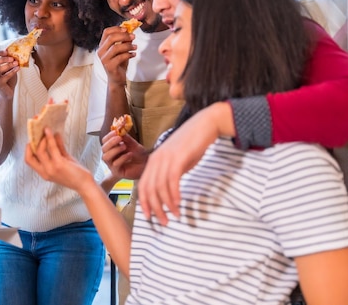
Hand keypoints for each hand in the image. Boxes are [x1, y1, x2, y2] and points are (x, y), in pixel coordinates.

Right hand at [0, 50, 17, 98]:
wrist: (8, 93)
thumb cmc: (8, 80)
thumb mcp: (7, 69)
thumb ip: (8, 62)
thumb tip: (13, 53)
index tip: (7, 52)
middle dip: (4, 59)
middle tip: (13, 58)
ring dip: (9, 65)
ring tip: (16, 64)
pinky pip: (5, 76)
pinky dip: (12, 71)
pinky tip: (17, 69)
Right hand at [24, 128, 93, 192]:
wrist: (85, 184)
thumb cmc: (75, 174)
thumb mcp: (63, 160)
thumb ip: (58, 148)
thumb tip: (54, 135)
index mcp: (44, 173)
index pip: (29, 161)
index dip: (28, 150)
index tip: (31, 140)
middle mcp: (45, 172)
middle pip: (30, 156)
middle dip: (33, 142)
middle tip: (38, 133)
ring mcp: (51, 169)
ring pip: (40, 150)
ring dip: (42, 138)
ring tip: (46, 129)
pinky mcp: (59, 164)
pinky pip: (52, 148)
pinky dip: (50, 138)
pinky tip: (53, 132)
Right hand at [97, 26, 135, 86]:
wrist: (117, 79)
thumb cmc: (119, 63)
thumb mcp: (121, 50)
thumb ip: (123, 41)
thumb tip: (130, 31)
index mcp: (102, 46)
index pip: (106, 32)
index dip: (117, 28)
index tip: (127, 29)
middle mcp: (101, 52)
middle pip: (111, 38)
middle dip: (124, 36)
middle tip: (133, 37)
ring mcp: (104, 59)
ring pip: (116, 47)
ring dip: (128, 45)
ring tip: (135, 47)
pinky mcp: (109, 66)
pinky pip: (120, 57)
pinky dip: (128, 54)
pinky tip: (133, 55)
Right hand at [101, 131, 147, 179]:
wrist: (146, 164)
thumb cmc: (139, 154)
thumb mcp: (133, 143)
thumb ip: (126, 138)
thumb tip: (119, 131)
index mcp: (112, 148)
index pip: (105, 141)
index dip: (109, 136)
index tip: (115, 131)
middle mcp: (110, 156)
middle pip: (103, 149)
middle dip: (111, 142)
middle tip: (119, 138)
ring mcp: (112, 165)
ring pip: (106, 157)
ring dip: (114, 150)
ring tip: (124, 146)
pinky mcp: (117, 172)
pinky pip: (115, 164)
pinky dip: (122, 158)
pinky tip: (130, 155)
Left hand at [138, 102, 233, 224]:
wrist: (204, 125)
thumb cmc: (192, 144)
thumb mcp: (177, 160)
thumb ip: (170, 173)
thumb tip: (169, 192)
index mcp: (153, 160)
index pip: (142, 185)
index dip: (144, 203)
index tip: (150, 217)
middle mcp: (156, 159)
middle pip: (149, 189)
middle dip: (155, 208)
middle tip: (163, 222)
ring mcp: (166, 158)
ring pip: (159, 187)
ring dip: (166, 205)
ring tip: (174, 216)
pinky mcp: (178, 158)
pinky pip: (172, 180)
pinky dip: (174, 194)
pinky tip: (178, 204)